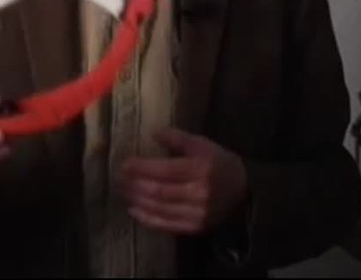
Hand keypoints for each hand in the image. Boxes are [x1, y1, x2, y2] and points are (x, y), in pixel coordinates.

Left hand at [116, 127, 247, 234]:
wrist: (243, 191)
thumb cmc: (218, 162)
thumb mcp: (202, 144)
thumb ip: (177, 138)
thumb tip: (153, 133)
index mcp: (201, 169)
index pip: (165, 170)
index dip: (142, 168)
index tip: (124, 164)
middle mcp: (199, 193)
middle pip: (159, 191)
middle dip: (134, 185)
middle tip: (117, 178)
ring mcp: (197, 213)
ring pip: (160, 208)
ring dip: (137, 200)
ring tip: (122, 191)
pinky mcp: (195, 227)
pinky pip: (166, 225)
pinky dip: (147, 218)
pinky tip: (134, 209)